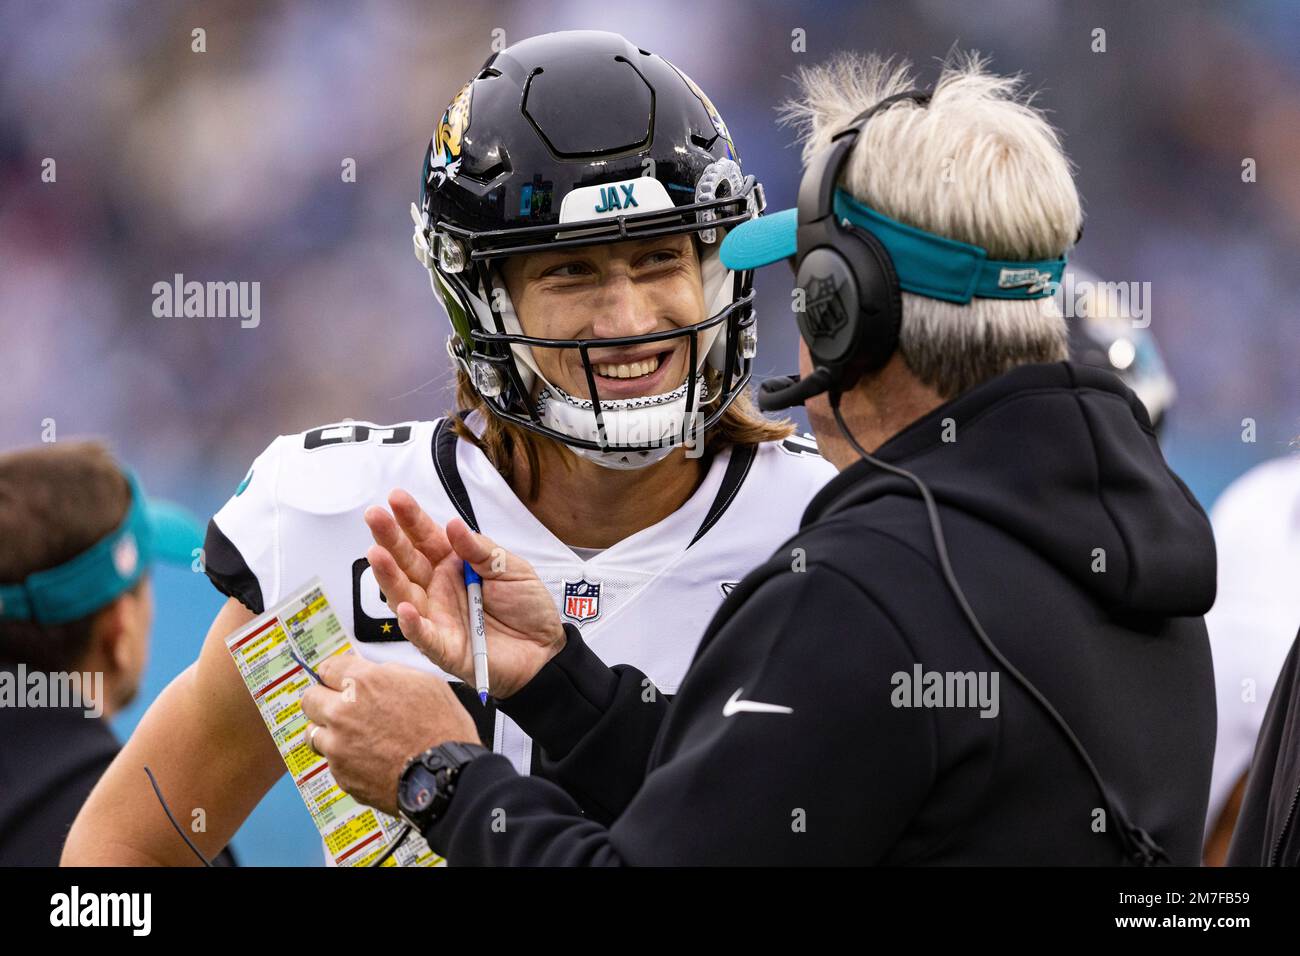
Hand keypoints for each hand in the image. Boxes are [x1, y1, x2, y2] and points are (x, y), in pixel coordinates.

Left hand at [300, 652, 478, 815]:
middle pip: (309, 699)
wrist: (446, 777)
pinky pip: (332, 761)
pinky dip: (344, 759)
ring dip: (329, 732)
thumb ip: (390, 673)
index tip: (341, 680)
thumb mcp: (425, 683)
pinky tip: (369, 759)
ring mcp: (338, 747)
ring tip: (353, 737)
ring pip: (313, 733)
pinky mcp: (341, 775)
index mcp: (363, 683)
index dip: (337, 674)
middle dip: (324, 700)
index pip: (327, 668)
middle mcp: (342, 713)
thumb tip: (375, 672)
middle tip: (342, 707)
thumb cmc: (443, 729)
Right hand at [364, 489, 565, 698]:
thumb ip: (481, 550)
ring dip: (389, 576)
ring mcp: (438, 617)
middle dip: (390, 538)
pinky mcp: (445, 647)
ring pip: (405, 595)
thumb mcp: (510, 568)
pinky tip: (404, 608)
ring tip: (376, 554)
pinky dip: (413, 624)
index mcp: (453, 564)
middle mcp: (438, 588)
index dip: (411, 518)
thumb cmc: (526, 606)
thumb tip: (453, 525)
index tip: (396, 498)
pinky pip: (424, 636)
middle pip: (408, 561)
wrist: (544, 649)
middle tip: (374, 516)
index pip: (426, 537)